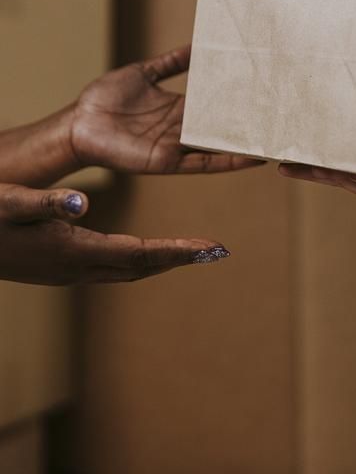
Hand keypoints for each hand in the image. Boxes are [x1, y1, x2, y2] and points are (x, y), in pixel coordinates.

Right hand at [0, 181, 229, 284]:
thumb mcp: (12, 204)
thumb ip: (47, 204)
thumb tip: (82, 202)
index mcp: (72, 252)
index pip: (139, 255)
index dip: (177, 252)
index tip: (210, 248)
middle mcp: (75, 268)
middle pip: (140, 267)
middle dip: (178, 259)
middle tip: (214, 250)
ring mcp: (67, 273)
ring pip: (125, 270)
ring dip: (159, 262)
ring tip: (190, 251)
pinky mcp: (59, 269)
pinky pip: (110, 267)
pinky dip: (136, 260)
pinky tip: (142, 252)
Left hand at [68, 45, 262, 175]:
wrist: (79, 122)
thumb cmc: (105, 98)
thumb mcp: (144, 72)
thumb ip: (172, 62)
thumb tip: (197, 45)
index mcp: (178, 108)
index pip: (215, 104)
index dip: (238, 99)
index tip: (265, 89)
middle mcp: (183, 128)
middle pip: (223, 126)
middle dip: (250, 123)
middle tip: (283, 116)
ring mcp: (178, 146)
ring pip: (221, 146)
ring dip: (248, 145)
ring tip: (278, 140)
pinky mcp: (169, 161)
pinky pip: (204, 164)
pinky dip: (229, 162)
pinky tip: (253, 159)